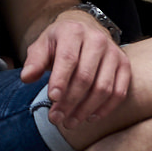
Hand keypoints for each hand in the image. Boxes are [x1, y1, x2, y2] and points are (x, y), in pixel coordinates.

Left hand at [20, 9, 129, 129]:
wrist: (85, 28)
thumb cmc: (60, 41)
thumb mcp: (43, 45)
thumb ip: (34, 60)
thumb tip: (26, 78)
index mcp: (73, 31)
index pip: (68, 59)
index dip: (60, 80)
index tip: (52, 98)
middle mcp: (97, 40)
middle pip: (85, 77)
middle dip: (70, 101)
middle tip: (56, 118)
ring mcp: (114, 53)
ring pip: (103, 88)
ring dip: (86, 109)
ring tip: (70, 122)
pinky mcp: (124, 65)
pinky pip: (119, 92)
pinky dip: (105, 109)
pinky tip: (89, 118)